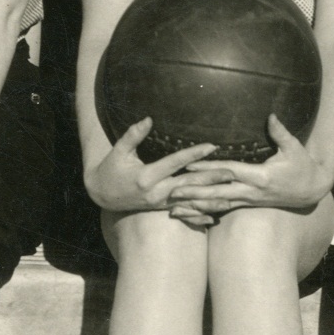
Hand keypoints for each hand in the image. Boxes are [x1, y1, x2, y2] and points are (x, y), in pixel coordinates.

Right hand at [86, 117, 218, 217]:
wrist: (101, 194)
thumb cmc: (110, 169)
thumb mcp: (118, 151)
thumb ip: (133, 135)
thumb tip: (148, 119)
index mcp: (146, 177)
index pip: (175, 163)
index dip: (194, 154)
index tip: (212, 146)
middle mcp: (155, 192)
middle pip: (188, 185)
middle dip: (211, 179)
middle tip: (232, 173)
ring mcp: (159, 203)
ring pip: (188, 201)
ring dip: (210, 199)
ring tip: (230, 196)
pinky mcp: (161, 208)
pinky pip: (183, 212)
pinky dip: (198, 214)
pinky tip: (214, 215)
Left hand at [166, 115, 323, 219]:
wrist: (311, 191)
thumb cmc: (303, 166)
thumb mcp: (295, 147)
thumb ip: (280, 132)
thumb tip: (271, 116)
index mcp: (261, 176)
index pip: (230, 172)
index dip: (210, 169)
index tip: (190, 166)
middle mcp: (252, 192)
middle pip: (218, 193)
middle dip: (194, 193)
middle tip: (172, 192)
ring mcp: (248, 200)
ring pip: (218, 206)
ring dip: (195, 207)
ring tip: (173, 208)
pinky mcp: (247, 204)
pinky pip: (223, 211)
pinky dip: (205, 213)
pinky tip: (189, 215)